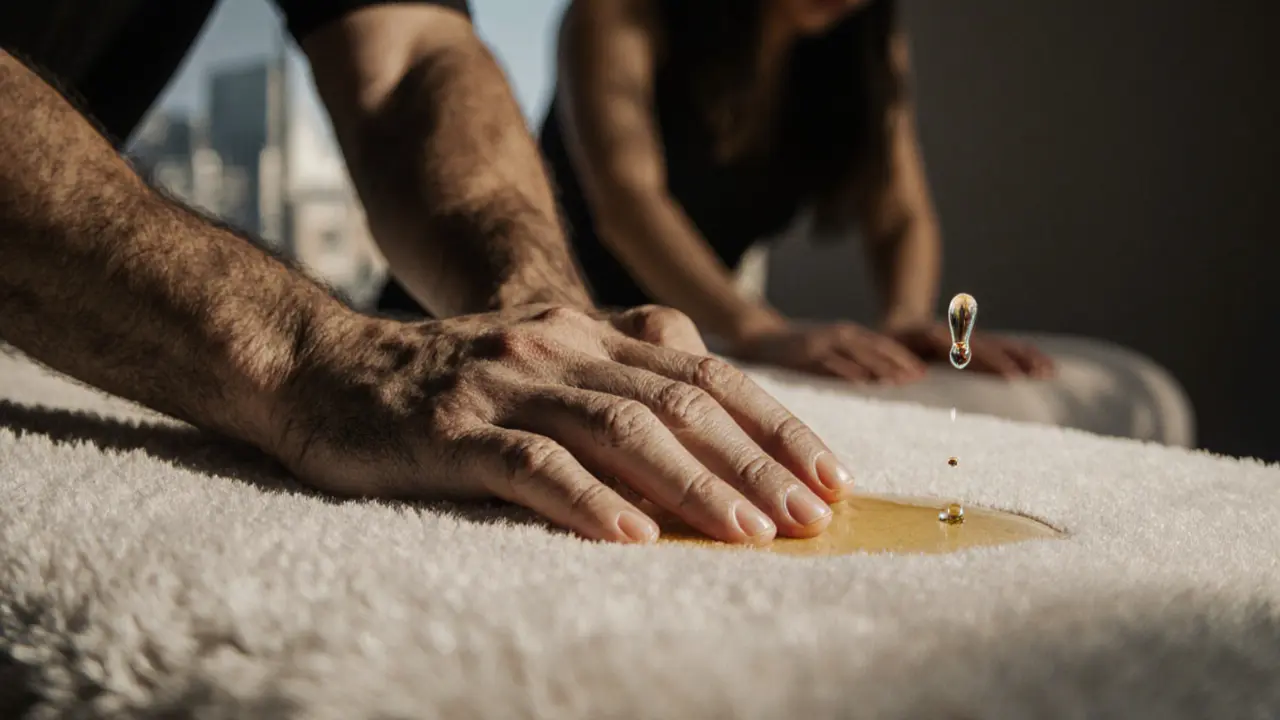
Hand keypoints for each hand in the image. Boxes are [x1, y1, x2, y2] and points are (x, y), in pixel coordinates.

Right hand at [271, 304, 854, 544]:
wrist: (321, 366)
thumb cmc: (443, 380)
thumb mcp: (539, 357)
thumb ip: (614, 370)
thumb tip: (704, 408)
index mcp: (587, 330)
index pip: (704, 373)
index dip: (773, 423)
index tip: (828, 476)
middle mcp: (556, 343)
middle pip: (677, 401)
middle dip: (754, 461)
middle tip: (810, 516)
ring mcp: (503, 381)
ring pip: (617, 428)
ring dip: (691, 483)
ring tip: (747, 533)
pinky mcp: (450, 428)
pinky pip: (531, 464)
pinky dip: (587, 499)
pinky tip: (633, 536)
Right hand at [727, 322, 926, 383]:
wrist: (761, 337)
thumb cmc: (797, 348)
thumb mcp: (828, 348)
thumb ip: (850, 360)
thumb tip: (874, 379)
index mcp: (847, 334)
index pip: (883, 346)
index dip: (904, 358)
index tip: (923, 373)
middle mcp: (839, 335)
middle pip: (875, 349)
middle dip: (898, 363)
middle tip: (918, 379)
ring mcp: (823, 343)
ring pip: (857, 354)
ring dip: (879, 367)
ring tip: (898, 382)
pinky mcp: (806, 353)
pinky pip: (830, 363)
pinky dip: (848, 371)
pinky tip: (861, 382)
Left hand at [890, 323, 1054, 377]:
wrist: (898, 323)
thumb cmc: (890, 347)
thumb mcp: (888, 352)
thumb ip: (897, 364)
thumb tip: (914, 375)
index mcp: (933, 338)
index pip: (966, 350)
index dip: (989, 361)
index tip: (1010, 376)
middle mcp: (956, 336)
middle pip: (990, 346)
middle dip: (1014, 360)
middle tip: (1037, 376)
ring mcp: (969, 338)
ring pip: (1002, 345)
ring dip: (1025, 357)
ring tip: (1050, 371)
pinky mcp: (977, 343)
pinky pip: (1005, 348)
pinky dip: (1024, 356)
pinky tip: (1044, 367)